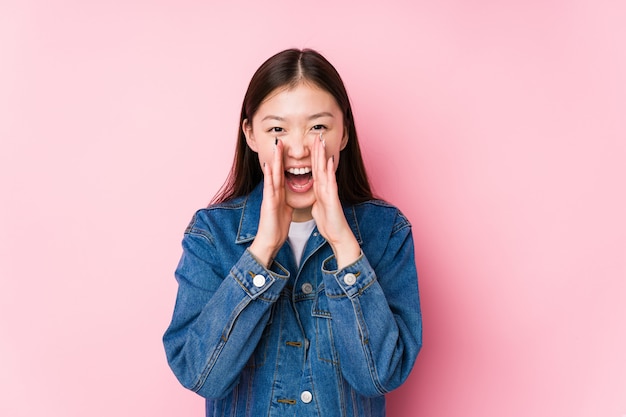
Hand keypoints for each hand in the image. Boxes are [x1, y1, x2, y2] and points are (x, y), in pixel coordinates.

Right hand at [249, 139, 292, 267]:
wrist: (270, 241)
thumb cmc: (277, 227)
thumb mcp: (286, 210)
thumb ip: (287, 200)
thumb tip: (291, 195)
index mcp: (278, 194)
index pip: (282, 174)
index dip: (284, 161)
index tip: (287, 148)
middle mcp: (273, 193)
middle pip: (276, 170)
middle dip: (278, 156)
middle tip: (280, 140)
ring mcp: (269, 197)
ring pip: (272, 175)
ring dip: (273, 161)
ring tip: (276, 148)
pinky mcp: (268, 204)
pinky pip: (269, 188)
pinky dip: (269, 177)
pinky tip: (268, 167)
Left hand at [311, 133, 360, 268]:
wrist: (337, 234)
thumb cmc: (329, 222)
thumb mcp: (318, 206)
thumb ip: (316, 197)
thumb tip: (313, 193)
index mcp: (321, 189)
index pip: (316, 169)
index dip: (313, 156)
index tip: (310, 143)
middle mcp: (326, 187)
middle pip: (321, 165)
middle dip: (318, 150)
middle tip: (317, 135)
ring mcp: (330, 191)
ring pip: (326, 170)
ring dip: (324, 156)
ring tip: (321, 142)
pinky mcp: (332, 198)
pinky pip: (330, 183)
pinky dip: (330, 172)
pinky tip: (330, 162)